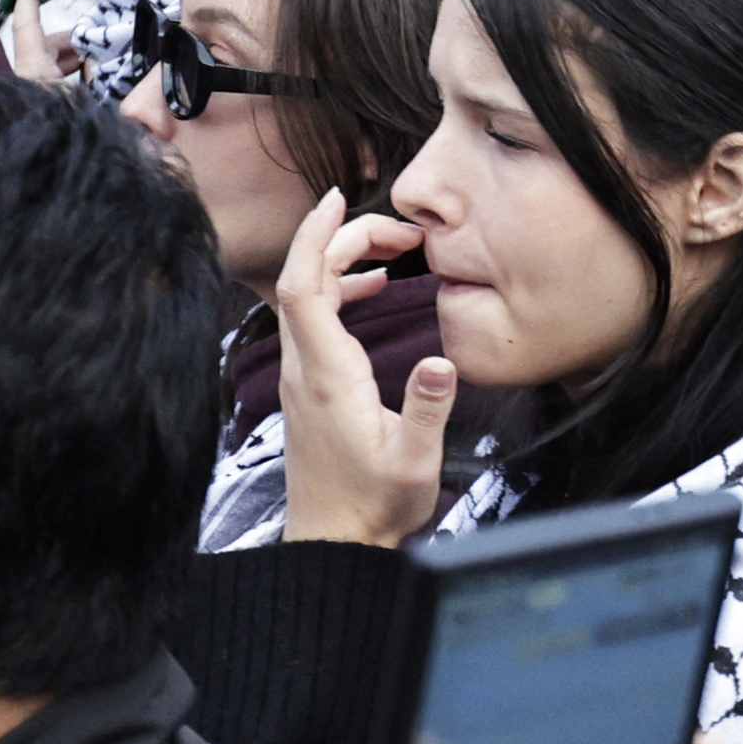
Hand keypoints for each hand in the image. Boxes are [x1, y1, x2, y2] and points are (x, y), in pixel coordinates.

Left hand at [274, 192, 460, 548]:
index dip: (315, 238)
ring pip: (305, 299)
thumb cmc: (375, 504)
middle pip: (303, 281)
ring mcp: (301, 377)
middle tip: (399, 229)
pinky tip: (372, 290)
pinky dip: (337, 291)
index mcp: (327, 377)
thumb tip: (441, 360)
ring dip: (340, 262)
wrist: (335, 543)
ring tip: (393, 249)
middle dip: (341, 240)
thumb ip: (427, 408)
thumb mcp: (414, 461)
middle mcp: (304, 370)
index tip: (337, 200)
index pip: (302, 288)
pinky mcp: (309, 387)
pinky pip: (313, 321)